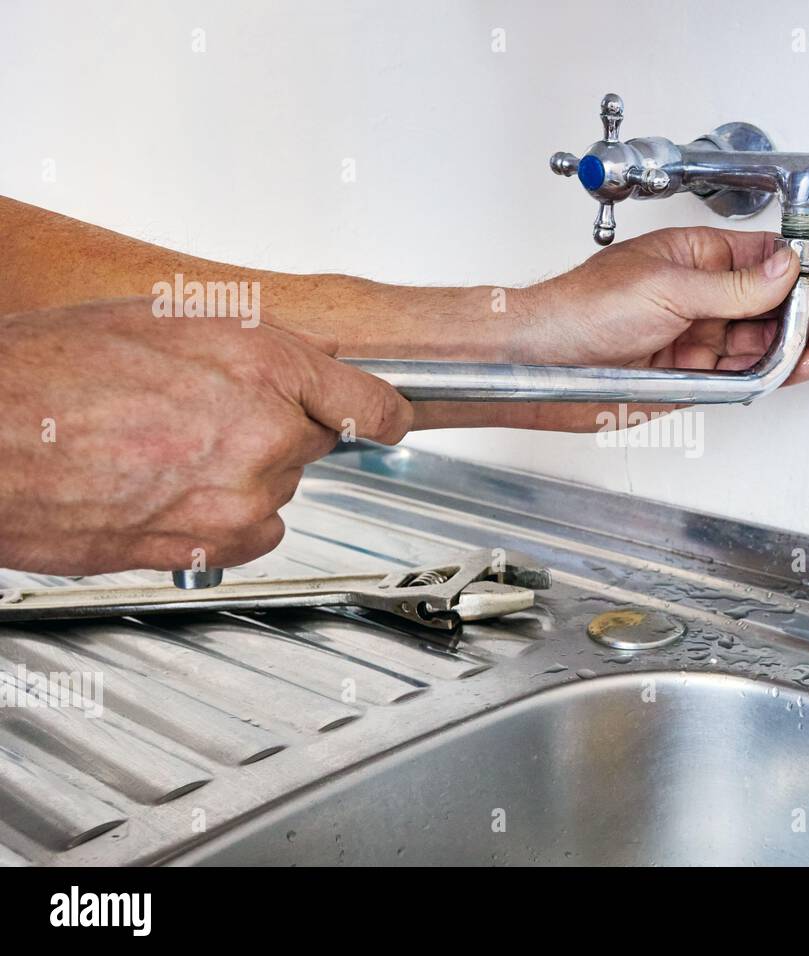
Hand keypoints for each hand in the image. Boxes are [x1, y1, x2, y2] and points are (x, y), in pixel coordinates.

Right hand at [0, 299, 412, 575]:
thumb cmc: (48, 373)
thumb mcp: (164, 321)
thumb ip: (255, 345)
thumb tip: (309, 359)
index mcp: (262, 363)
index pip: (369, 401)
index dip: (382, 411)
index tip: (389, 419)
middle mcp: (264, 431)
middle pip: (314, 443)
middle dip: (277, 430)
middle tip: (207, 419)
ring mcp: (240, 495)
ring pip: (280, 489)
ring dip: (245, 475)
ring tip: (166, 452)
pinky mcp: (210, 544)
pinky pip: (253, 532)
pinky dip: (226, 518)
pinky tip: (168, 490)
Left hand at [438, 227, 808, 431]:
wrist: (543, 364)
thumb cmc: (582, 310)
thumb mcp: (668, 287)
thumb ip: (734, 285)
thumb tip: (786, 268)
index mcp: (694, 256)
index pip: (764, 254)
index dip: (803, 262)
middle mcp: (701, 295)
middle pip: (773, 298)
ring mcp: (700, 337)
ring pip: (765, 338)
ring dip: (798, 338)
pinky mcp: (696, 378)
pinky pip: (747, 373)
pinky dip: (775, 370)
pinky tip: (795, 364)